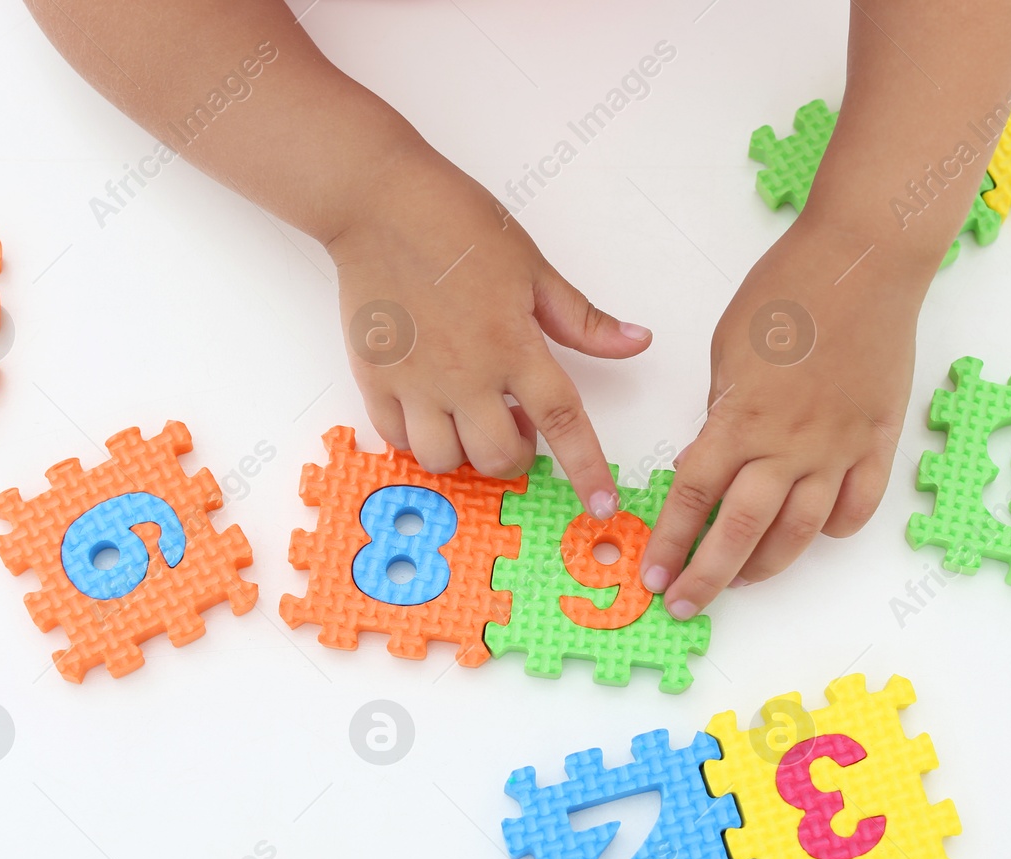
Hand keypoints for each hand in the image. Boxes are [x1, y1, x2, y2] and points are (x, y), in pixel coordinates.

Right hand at [327, 145, 649, 516]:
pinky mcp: (374, 379)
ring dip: (465, 452)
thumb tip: (636, 342)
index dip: (587, 470)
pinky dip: (418, 438)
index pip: (564, 422)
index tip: (602, 505)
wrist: (378, 202)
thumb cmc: (457, 224)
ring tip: (469, 415)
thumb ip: (582, 320)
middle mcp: (465, 374)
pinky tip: (430, 408)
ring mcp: (415, 382)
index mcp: (514, 345)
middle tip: (515, 422)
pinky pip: (397, 440)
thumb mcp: (533, 267)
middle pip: (499, 457)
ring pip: (444, 459)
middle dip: (516, 456)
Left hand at [641, 216, 930, 617]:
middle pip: (742, 531)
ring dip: (767, 565)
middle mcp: (789, 446)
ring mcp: (838, 448)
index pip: (694, 498)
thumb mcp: (726, 350)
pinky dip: (838, 527)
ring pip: (801, 531)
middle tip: (685, 602)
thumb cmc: (787, 291)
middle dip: (708, 576)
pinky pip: (859, 504)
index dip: (671, 542)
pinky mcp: (877, 440)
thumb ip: (719, 413)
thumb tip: (706, 460)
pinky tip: (817, 533)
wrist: (864, 261)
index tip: (654, 574)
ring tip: (742, 580)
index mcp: (740, 419)